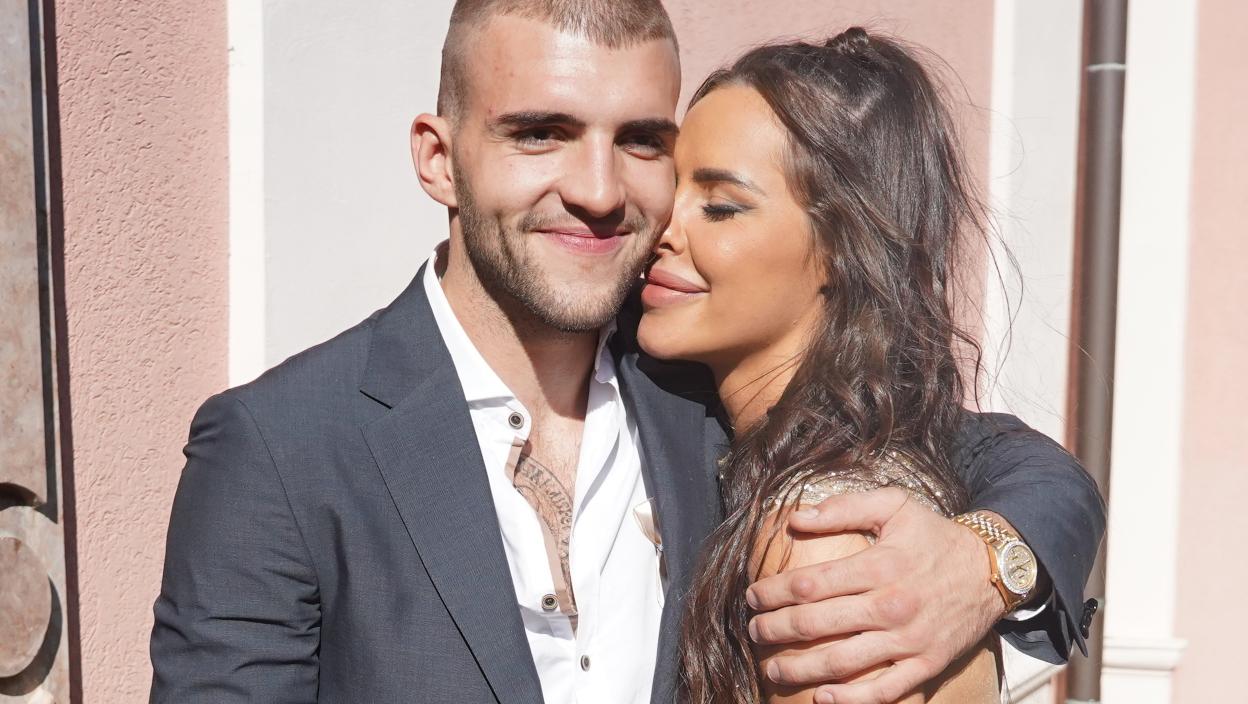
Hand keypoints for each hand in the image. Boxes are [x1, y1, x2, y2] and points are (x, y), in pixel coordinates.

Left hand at [745, 488, 1002, 703]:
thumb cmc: (935, 535)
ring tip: (772, 668)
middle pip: (817, 624)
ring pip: (842, 661)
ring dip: (800, 668)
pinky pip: (884, 689)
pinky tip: (822, 697)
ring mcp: (909, 640)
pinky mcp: (926, 665)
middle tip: (754, 631)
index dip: (773, 592)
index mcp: (879, 566)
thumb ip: (843, 508)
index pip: (810, 584)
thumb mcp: (894, 506)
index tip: (752, 596)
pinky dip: (851, 699)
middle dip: (776, 629)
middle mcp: (891, 605)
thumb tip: (796, 518)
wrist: (993, 568)